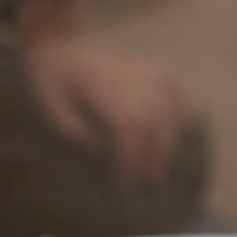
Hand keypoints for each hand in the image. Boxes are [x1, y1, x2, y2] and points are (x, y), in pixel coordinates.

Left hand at [21, 30, 197, 187]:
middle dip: (152, 159)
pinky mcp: (152, 68)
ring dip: (168, 144)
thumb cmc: (50, 84)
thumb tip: (100, 149)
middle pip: (153, 124)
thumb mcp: (49, 108)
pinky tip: (187, 128)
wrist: (58, 49)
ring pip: (168, 110)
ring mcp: (144, 71)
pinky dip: (185, 109)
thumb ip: (72, 130)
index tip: (124, 186)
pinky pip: (176, 88)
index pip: (128, 130)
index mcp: (104, 89)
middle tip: (145, 184)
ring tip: (159, 169)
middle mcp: (130, 78)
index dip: (131, 161)